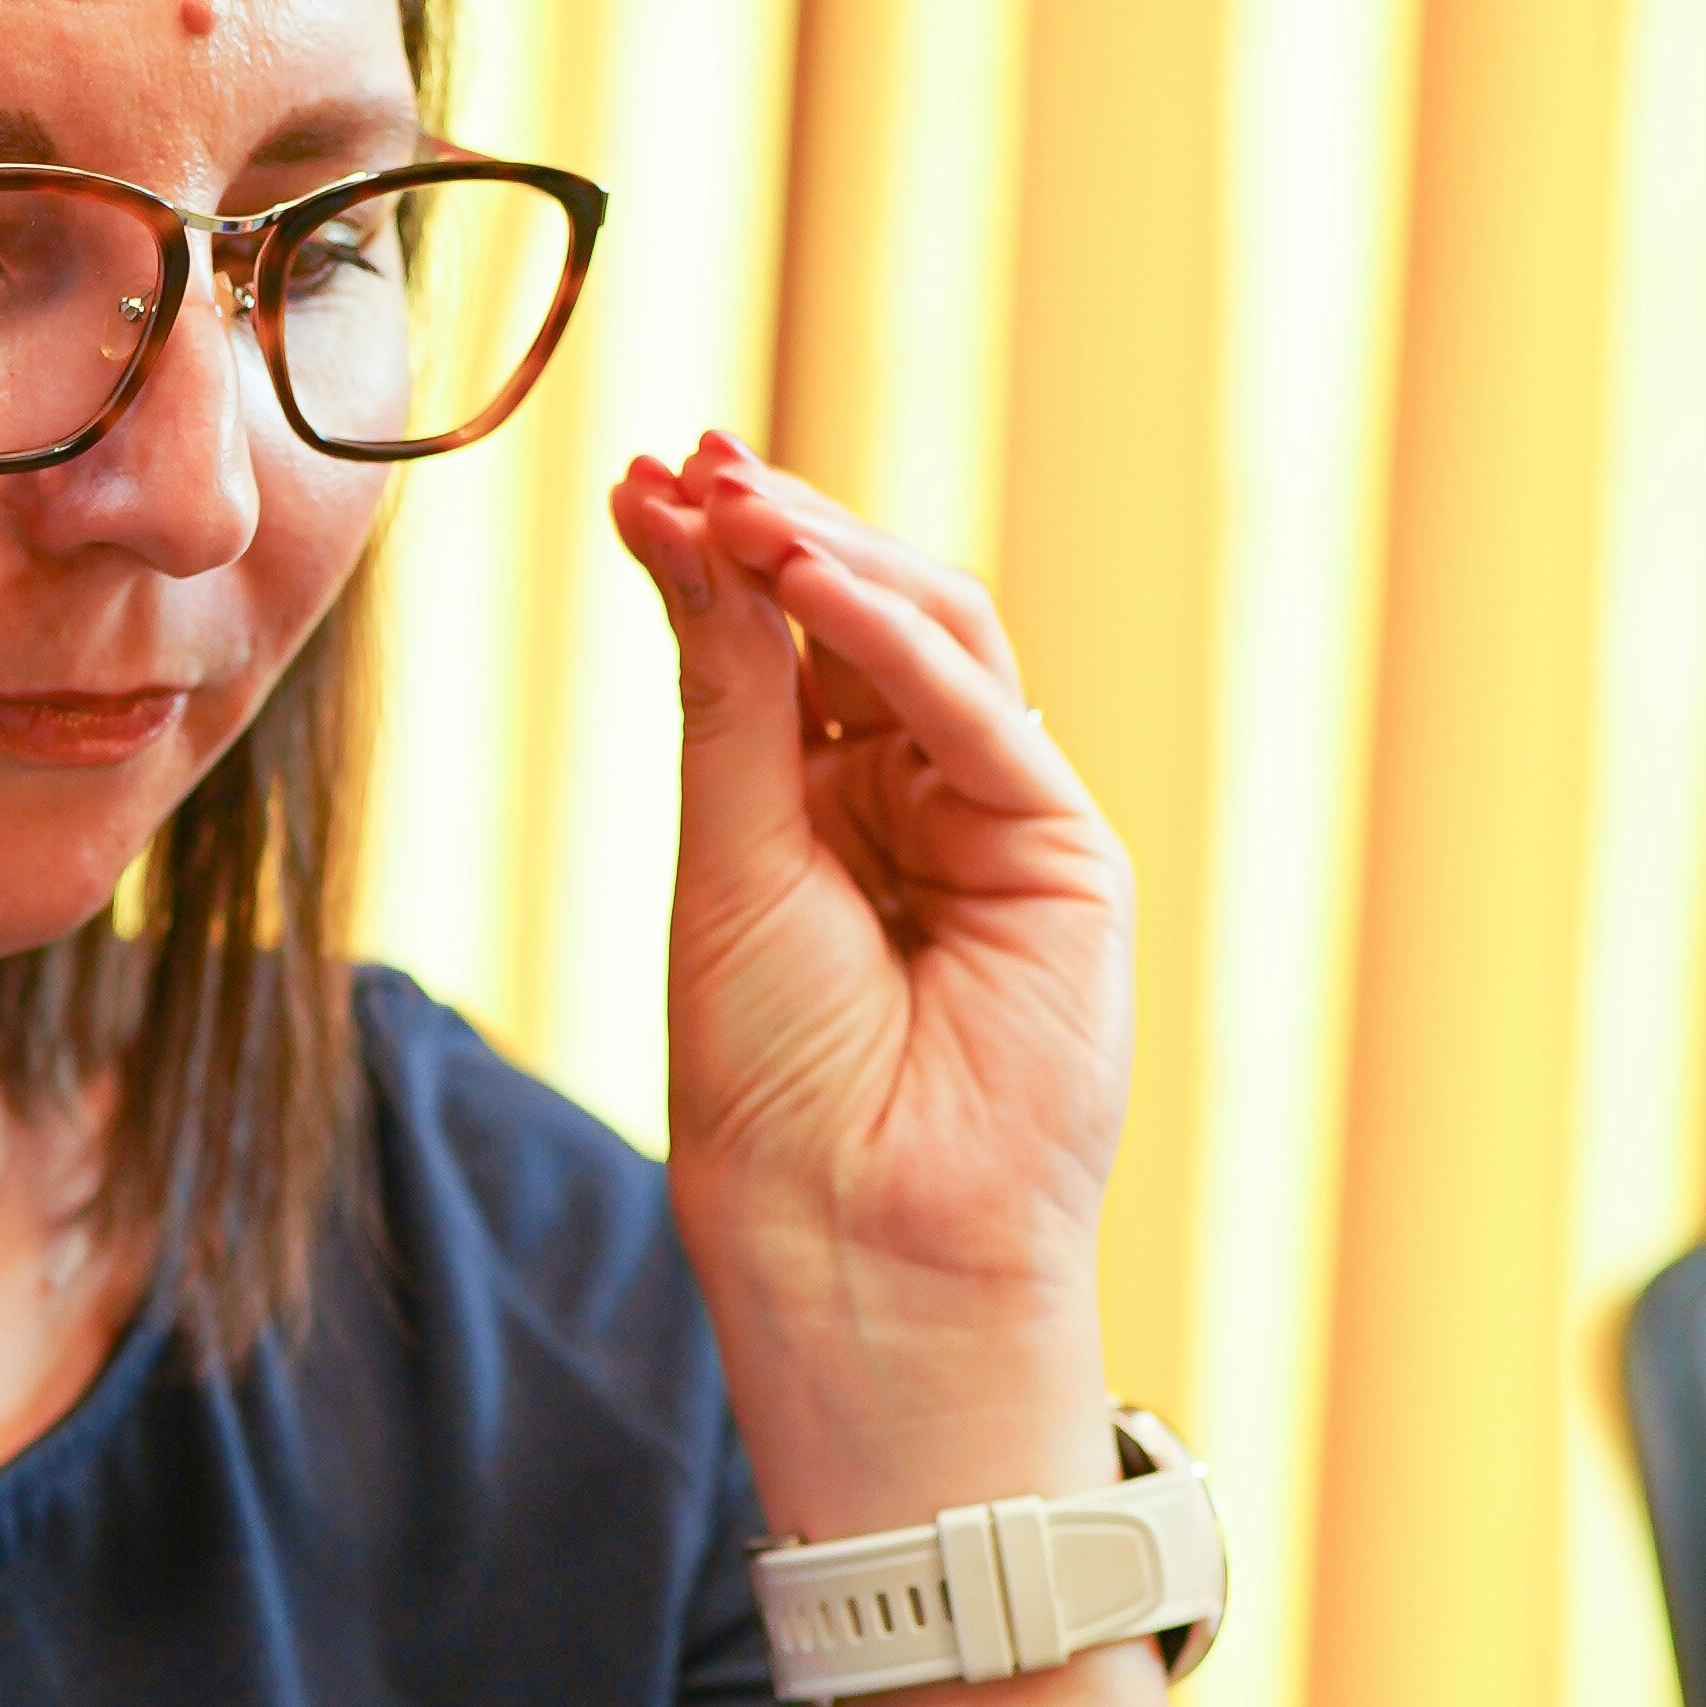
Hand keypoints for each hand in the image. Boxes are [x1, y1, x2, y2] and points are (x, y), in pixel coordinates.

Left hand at [608, 425, 1139, 1498]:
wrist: (858, 1245)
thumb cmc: (775, 1092)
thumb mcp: (724, 863)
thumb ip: (726, 698)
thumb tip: (681, 532)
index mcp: (820, 818)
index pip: (777, 648)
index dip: (717, 560)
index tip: (638, 480)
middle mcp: (915, 806)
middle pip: (858, 623)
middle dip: (774, 533)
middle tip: (685, 461)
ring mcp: (998, 824)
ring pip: (931, 642)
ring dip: (827, 558)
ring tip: (730, 498)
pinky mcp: (1067, 856)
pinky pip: (978, 714)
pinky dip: (890, 638)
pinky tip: (805, 579)